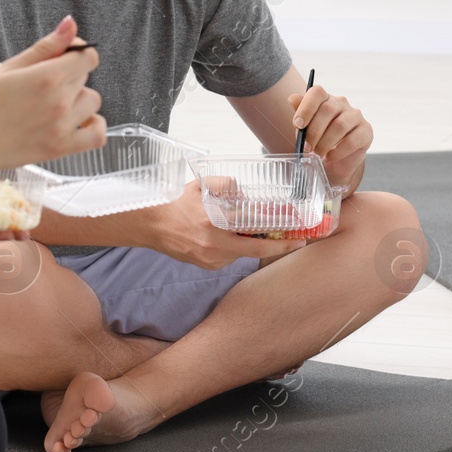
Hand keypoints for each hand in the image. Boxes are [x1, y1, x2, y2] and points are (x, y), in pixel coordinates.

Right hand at [0, 16, 106, 172]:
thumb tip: (71, 24)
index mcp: (47, 77)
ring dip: (79, 99)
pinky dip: (93, 126)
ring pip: (93, 102)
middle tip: (40, 84)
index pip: (88, 56)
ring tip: (53, 104)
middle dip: (69, 75)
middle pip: (85, 77)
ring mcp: (62, 128)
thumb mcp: (9, 68)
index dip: (76, 52)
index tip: (61, 57)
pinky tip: (76, 121)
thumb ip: (46, 47)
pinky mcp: (60, 149)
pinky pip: (97, 136)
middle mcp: (60, 102)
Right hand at [148, 181, 307, 269]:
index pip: (256, 238)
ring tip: (248, 228)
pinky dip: (235, 246)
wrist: (152, 225)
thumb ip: (226, 185)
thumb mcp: (201, 186)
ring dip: (249, 240)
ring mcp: (210, 259)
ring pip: (242, 252)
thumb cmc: (176, 204)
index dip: (280, 241)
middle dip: (275, 244)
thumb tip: (244, 193)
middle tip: (293, 238)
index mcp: (214, 225)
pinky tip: (229, 234)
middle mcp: (214, 247)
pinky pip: (230, 256)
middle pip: (255, 249)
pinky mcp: (207, 265)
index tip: (299, 238)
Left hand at [288, 84, 371, 191]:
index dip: (306, 107)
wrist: (335, 164)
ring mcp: (355, 116)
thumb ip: (300, 114)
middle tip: (306, 147)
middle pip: (327, 109)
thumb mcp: (305, 130)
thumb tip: (292, 98)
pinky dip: (338, 151)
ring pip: (340, 125)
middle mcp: (341, 103)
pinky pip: (352, 140)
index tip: (298, 125)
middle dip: (314, 131)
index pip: (317, 93)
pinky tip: (330, 157)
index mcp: (324, 99)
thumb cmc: (318, 142)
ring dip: (325, 142)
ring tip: (317, 154)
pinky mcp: (366, 131)